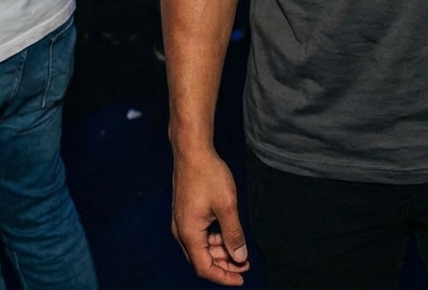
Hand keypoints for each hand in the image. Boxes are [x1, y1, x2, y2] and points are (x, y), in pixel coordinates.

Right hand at [171, 147, 249, 284]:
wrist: (192, 151)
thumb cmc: (208, 174)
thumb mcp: (227, 205)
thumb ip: (233, 234)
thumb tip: (240, 257)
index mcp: (188, 234)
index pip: (205, 268)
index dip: (224, 277)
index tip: (241, 278)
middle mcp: (181, 231)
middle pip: (202, 259)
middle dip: (224, 265)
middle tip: (245, 264)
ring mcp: (182, 222)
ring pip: (201, 247)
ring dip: (220, 251)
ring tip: (240, 249)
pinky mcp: (185, 213)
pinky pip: (199, 235)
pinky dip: (214, 238)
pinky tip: (228, 233)